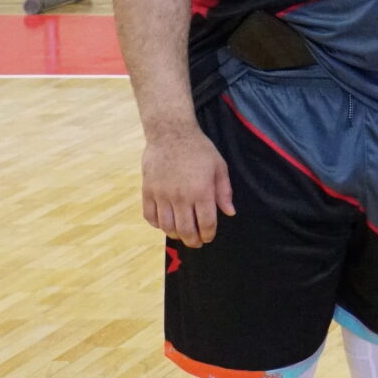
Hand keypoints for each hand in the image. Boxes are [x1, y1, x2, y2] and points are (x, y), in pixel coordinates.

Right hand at [142, 126, 232, 247]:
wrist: (171, 134)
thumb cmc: (199, 149)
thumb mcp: (219, 167)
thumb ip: (224, 192)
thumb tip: (230, 212)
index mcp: (201, 191)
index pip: (206, 223)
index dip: (208, 234)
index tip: (209, 238)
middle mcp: (181, 196)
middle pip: (185, 229)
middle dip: (192, 240)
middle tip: (196, 243)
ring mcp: (162, 195)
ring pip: (166, 226)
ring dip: (175, 235)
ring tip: (181, 234)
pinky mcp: (147, 191)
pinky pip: (149, 216)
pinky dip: (157, 224)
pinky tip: (164, 223)